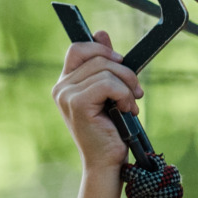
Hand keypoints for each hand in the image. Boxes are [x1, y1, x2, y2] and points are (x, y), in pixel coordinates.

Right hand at [52, 32, 142, 172]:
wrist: (106, 163)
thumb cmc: (110, 131)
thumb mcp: (109, 93)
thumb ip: (104, 65)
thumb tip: (102, 33)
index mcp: (66, 83)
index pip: (78, 48)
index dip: (101, 48)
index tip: (120, 61)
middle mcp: (61, 87)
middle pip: (98, 58)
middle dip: (125, 72)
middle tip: (136, 92)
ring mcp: (66, 95)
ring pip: (106, 70)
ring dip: (128, 87)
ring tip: (131, 105)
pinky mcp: (77, 104)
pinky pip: (108, 84)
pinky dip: (125, 95)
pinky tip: (128, 110)